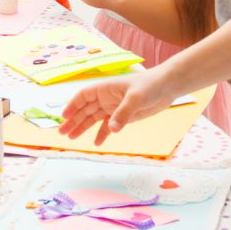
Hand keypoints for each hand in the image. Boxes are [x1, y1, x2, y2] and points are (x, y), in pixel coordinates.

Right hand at [58, 70, 178, 144]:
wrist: (167, 87)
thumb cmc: (150, 86)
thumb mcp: (136, 98)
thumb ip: (123, 113)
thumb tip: (111, 129)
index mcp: (105, 88)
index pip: (84, 96)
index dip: (73, 105)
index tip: (64, 117)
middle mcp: (106, 98)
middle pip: (85, 109)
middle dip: (74, 120)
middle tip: (63, 133)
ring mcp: (114, 107)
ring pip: (94, 118)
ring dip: (83, 128)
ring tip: (72, 139)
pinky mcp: (123, 116)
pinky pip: (108, 126)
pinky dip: (102, 134)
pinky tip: (97, 144)